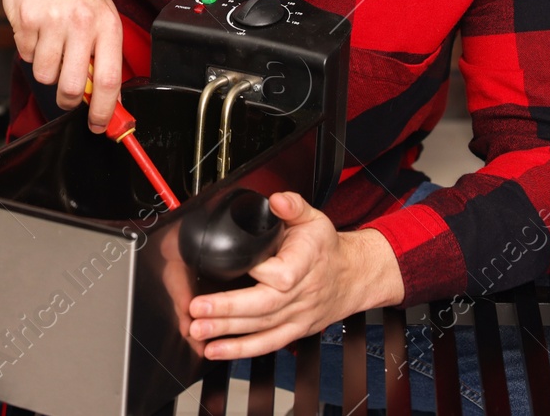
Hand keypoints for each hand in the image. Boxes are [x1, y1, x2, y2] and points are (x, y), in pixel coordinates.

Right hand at [0, 0, 124, 133]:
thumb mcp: (99, 11)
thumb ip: (103, 52)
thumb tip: (105, 96)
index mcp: (106, 23)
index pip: (109, 79)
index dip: (104, 110)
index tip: (100, 125)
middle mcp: (82, 22)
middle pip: (72, 86)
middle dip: (67, 99)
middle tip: (66, 93)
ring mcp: (53, 22)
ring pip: (45, 74)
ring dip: (46, 67)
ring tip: (51, 41)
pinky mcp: (27, 21)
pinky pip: (27, 55)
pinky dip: (31, 48)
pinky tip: (37, 27)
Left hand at [186, 192, 404, 360]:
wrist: (352, 277)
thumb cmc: (327, 249)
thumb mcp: (314, 219)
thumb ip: (293, 206)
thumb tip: (277, 200)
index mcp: (304, 265)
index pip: (279, 274)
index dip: (256, 271)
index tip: (231, 265)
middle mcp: (301, 295)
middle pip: (263, 307)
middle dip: (227, 310)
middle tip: (197, 309)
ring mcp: (297, 317)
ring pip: (261, 328)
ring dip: (228, 333)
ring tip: (199, 332)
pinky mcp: (294, 331)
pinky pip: (267, 344)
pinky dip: (241, 350)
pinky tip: (217, 350)